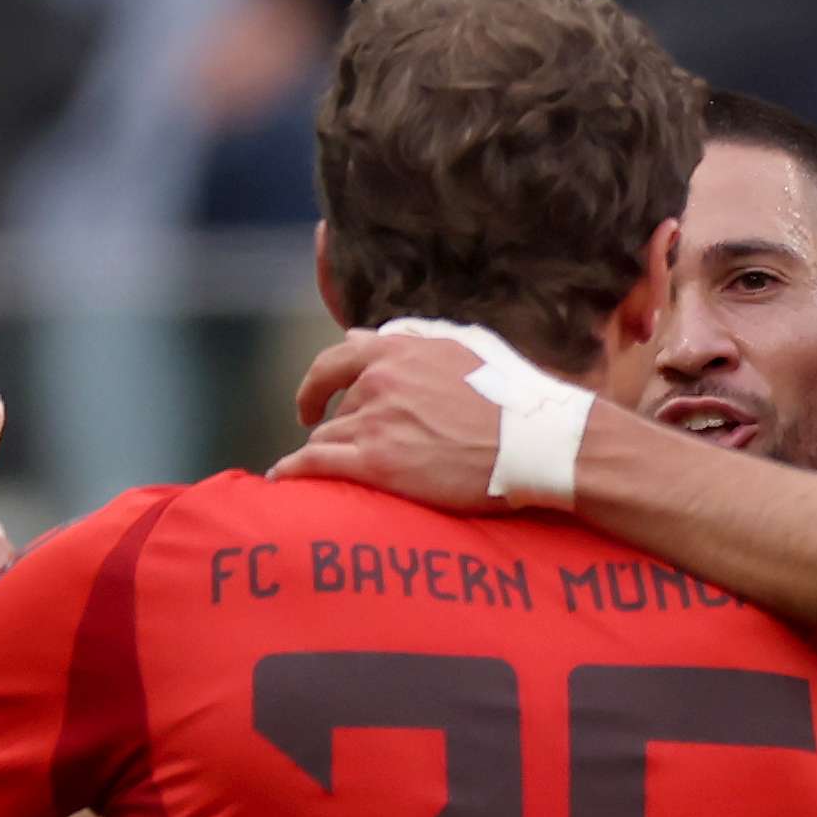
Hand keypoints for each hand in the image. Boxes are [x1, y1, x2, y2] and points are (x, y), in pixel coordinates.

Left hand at [277, 332, 525, 509]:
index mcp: (398, 352)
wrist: (535, 442)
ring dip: (331, 454)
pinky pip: (315, 464)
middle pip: (338, 409)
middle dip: (345, 429)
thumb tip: (360, 336)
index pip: (335, 360)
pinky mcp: (376, 463)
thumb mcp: (465, 350)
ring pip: (327, 438)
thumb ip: (411, 341)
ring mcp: (375, 423)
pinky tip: (281, 480)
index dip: (316, 385)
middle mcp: (379, 382)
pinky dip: (293, 471)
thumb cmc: (513, 397)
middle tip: (362, 452)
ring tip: (340, 475)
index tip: (313, 403)